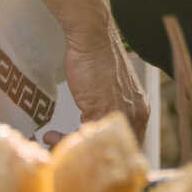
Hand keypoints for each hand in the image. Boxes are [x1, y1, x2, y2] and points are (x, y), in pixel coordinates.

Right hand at [61, 22, 148, 142]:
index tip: (87, 153)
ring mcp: (120, 112)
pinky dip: (64, 137)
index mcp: (140, 110)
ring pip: (97, 144)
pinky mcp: (101, 108)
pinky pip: (83, 135)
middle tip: (69, 151)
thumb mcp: (111, 89)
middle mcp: (135, 114)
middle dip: (89, 154)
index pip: (129, 144)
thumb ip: (109, 110)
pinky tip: (52, 134)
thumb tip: (92, 130)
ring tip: (55, 140)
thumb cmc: (97, 56)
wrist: (91, 36)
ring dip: (72, 145)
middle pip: (114, 150)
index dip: (106, 152)